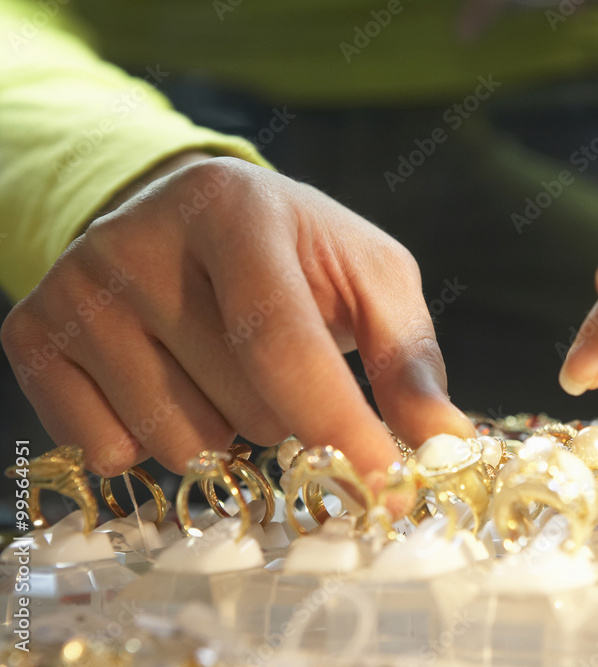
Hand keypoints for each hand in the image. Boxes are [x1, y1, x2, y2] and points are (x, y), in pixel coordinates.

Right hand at [1, 155, 473, 484]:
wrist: (188, 215)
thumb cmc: (296, 250)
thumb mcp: (369, 277)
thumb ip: (409, 357)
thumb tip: (449, 443)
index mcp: (232, 211)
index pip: (279, 338)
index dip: (335, 422)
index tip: (383, 488)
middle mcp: (137, 241)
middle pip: (240, 403)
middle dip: (290, 418)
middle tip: (284, 370)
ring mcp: (75, 290)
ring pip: (179, 441)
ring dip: (226, 432)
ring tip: (224, 368)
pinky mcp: (34, 335)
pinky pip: (110, 452)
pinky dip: (157, 443)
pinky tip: (167, 381)